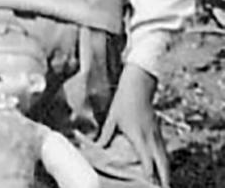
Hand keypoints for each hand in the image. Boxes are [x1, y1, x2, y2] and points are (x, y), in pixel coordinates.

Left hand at [95, 63, 168, 187]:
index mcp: (139, 136)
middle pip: (162, 163)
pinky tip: (164, 167)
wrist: (139, 85)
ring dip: (166, 171)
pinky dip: (166, 161)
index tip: (150, 183)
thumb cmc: (124, 101)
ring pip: (166, 158)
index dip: (149, 173)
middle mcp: (151, 138)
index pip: (147, 160)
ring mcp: (157, 134)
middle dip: (164, 177)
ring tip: (165, 183)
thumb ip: (105, 135)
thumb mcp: (112, 118)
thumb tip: (97, 146)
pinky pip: (165, 151)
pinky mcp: (159, 131)